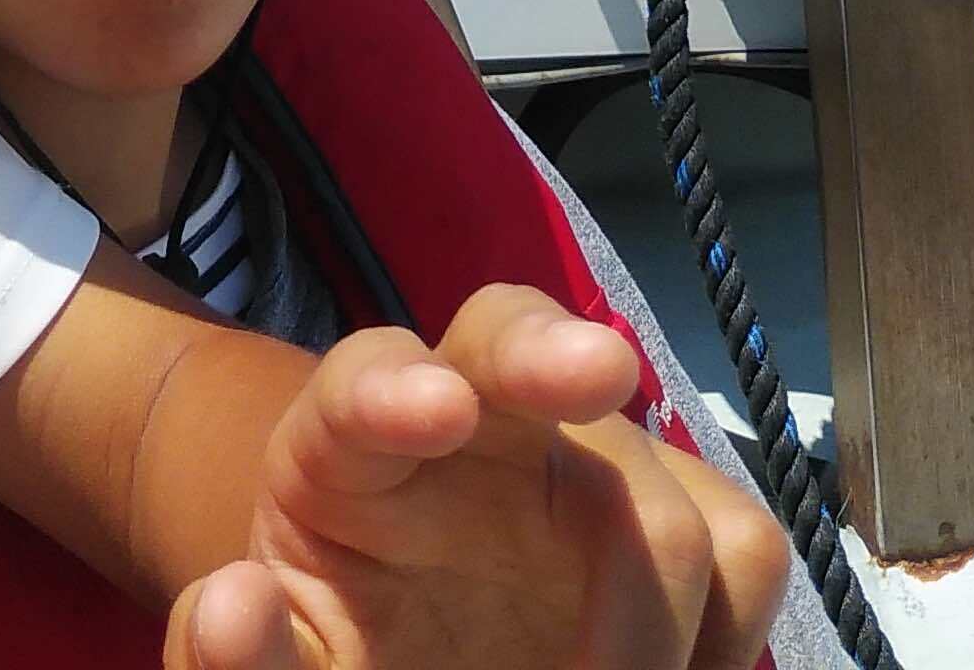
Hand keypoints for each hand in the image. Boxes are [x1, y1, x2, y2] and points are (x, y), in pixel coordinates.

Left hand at [165, 285, 788, 669]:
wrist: (420, 653)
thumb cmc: (338, 649)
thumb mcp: (280, 661)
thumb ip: (238, 652)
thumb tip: (232, 604)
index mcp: (349, 451)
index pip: (358, 381)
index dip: (391, 385)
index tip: (432, 407)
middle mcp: (475, 422)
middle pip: (510, 336)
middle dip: (551, 350)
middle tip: (596, 369)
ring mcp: (585, 460)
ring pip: (658, 473)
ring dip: (664, 591)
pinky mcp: (676, 517)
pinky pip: (740, 550)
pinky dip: (722, 635)